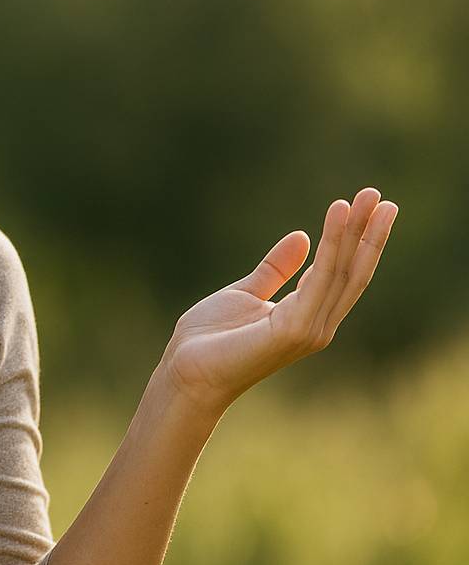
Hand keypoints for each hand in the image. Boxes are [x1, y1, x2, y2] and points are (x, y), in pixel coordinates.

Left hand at [160, 187, 398, 413]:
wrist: (186, 370)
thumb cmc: (211, 338)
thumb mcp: (246, 292)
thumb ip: (276, 269)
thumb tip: (302, 236)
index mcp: (307, 316)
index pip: (342, 274)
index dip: (357, 241)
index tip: (369, 206)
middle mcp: (316, 324)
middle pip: (351, 271)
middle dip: (367, 232)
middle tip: (378, 194)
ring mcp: (309, 330)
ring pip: (341, 272)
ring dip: (355, 233)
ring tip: (365, 198)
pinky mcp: (295, 330)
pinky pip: (319, 281)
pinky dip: (331, 247)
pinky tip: (335, 220)